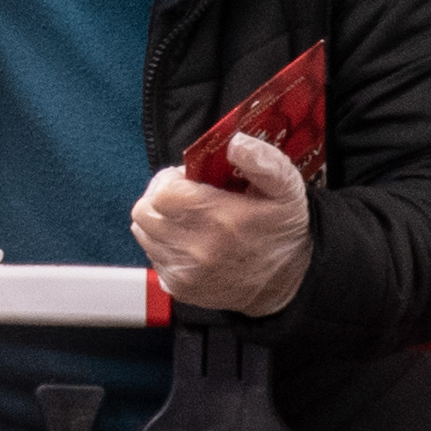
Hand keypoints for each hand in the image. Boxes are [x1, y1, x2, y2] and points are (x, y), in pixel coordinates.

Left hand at [133, 139, 313, 315]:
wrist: (285, 283)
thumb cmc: (282, 231)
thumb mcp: (287, 189)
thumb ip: (263, 161)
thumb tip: (235, 143)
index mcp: (221, 220)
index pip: (162, 192)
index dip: (171, 180)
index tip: (189, 180)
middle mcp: (198, 249)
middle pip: (145, 211)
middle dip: (160, 198)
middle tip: (185, 196)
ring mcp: (185, 272)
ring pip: (143, 233)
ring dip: (159, 220)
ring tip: (187, 218)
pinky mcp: (178, 288)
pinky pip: (152, 256)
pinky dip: (164, 245)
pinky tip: (189, 241)